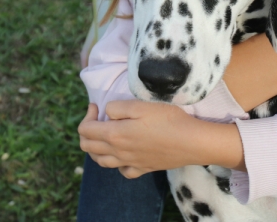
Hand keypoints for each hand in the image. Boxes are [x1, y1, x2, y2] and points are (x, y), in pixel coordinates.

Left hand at [78, 101, 243, 177]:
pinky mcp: (143, 168)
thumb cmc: (168, 120)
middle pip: (88, 147)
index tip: (97, 106)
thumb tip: (106, 113)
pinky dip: (117, 164)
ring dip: (96, 148)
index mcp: (115, 135)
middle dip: (87, 131)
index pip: (85, 130)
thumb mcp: (141, 105)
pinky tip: (124, 155)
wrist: (191, 142)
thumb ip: (117, 108)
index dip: (87, 115)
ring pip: (101, 161)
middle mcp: (118, 152)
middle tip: (98, 118)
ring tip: (105, 136)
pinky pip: (123, 171)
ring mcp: (130, 163)